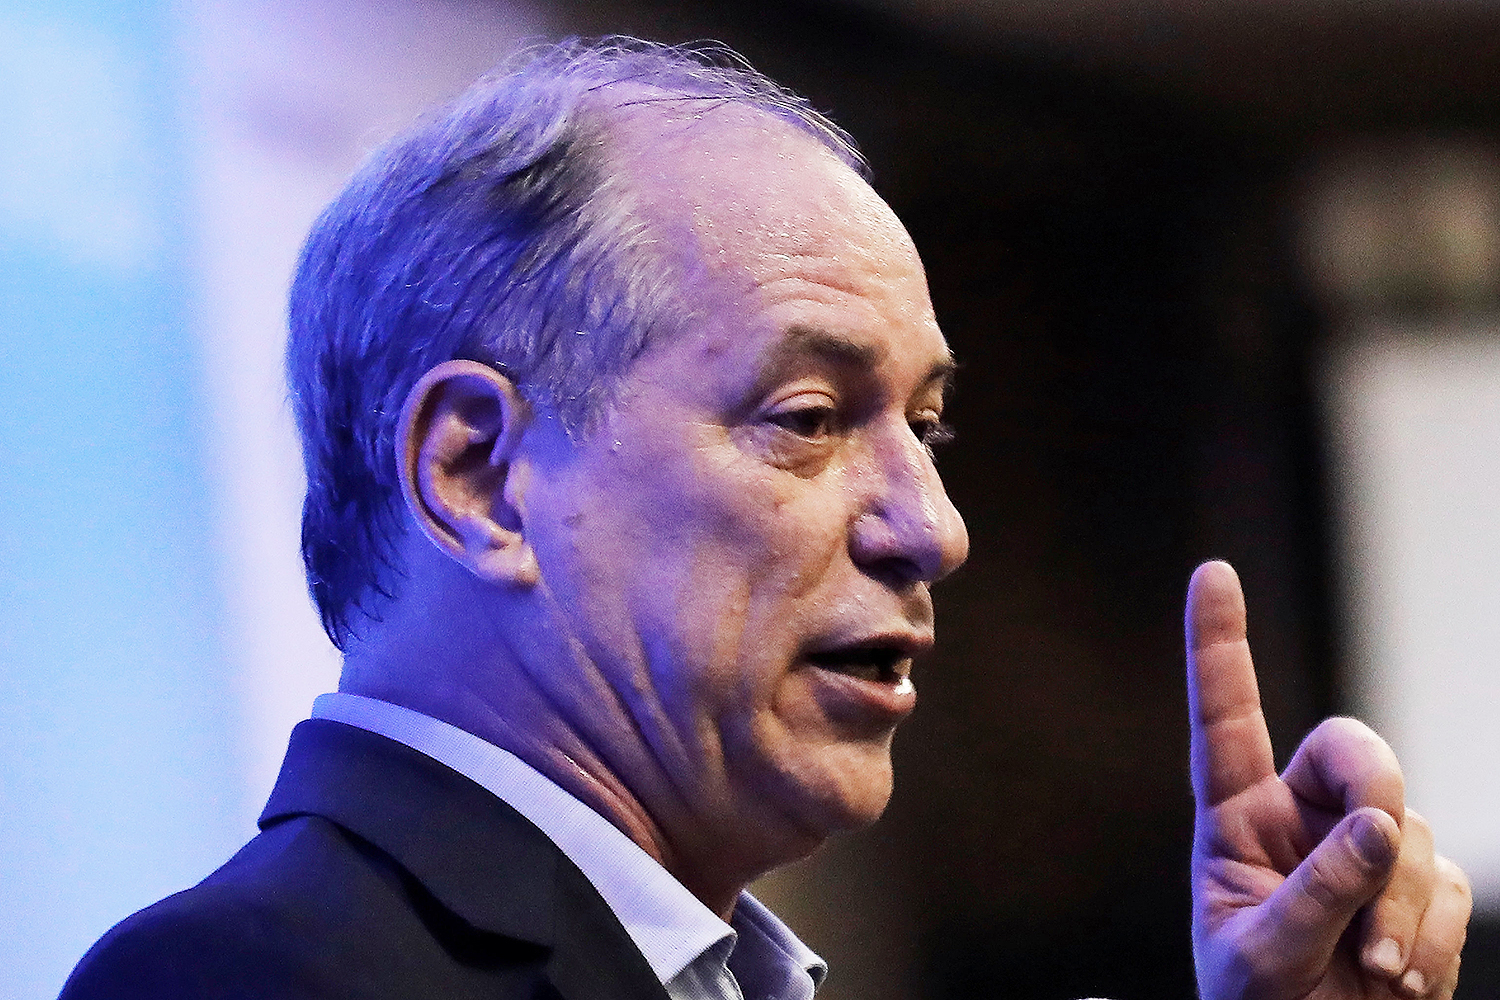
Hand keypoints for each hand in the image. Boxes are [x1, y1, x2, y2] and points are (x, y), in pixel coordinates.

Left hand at [1186, 561, 1471, 999]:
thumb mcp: (1260, 959)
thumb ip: (1315, 893)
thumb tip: (1382, 824)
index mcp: (1234, 818)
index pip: (1225, 719)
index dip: (1218, 645)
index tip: (1212, 572)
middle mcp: (1299, 816)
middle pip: (1353, 747)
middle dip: (1376, 784)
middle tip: (1377, 846)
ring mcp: (1363, 848)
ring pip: (1410, 828)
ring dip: (1401, 905)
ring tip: (1375, 974)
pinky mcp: (1417, 887)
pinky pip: (1449, 884)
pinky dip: (1433, 936)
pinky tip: (1401, 982)